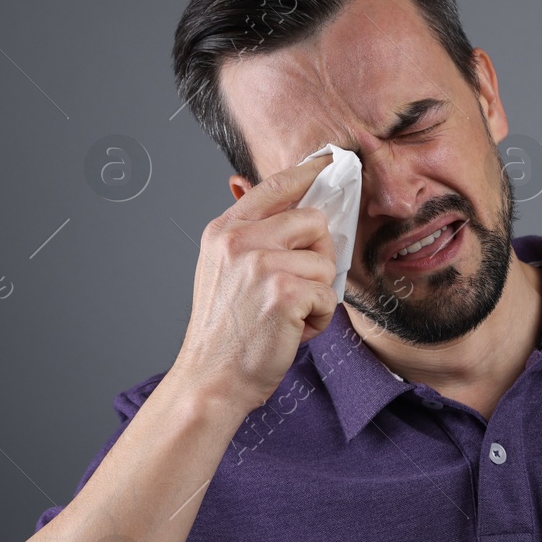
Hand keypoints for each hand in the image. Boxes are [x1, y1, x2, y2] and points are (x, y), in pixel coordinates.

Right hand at [174, 153, 339, 412]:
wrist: (211, 380)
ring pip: (325, 261)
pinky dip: (318, 320)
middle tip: (298, 287)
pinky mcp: (284, 291)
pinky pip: (329, 295)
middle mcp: (240, 240)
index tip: (329, 161)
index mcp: (224, 230)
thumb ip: (249, 235)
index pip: (275, 186)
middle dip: (317, 255)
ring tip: (287, 316)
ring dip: (317, 294)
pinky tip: (291, 332)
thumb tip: (278, 200)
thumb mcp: (222, 270)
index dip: (307, 171)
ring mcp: (261, 264)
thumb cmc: (224, 333)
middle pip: (313, 220)